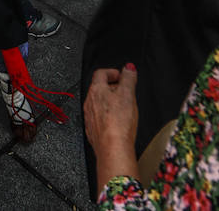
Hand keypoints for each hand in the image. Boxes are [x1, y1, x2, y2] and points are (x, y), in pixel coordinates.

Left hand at [84, 65, 140, 184]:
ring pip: (98, 103)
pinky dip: (107, 115)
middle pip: (99, 88)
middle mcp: (89, 102)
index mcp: (96, 90)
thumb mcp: (128, 94)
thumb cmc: (118, 123)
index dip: (112, 72)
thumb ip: (128, 78)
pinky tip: (117, 121)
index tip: (122, 76)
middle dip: (113, 87)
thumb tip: (129, 68)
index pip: (100, 73)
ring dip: (110, 101)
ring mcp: (90, 117)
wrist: (112, 149)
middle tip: (125, 90)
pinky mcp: (93, 130)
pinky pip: (99, 118)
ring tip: (123, 106)